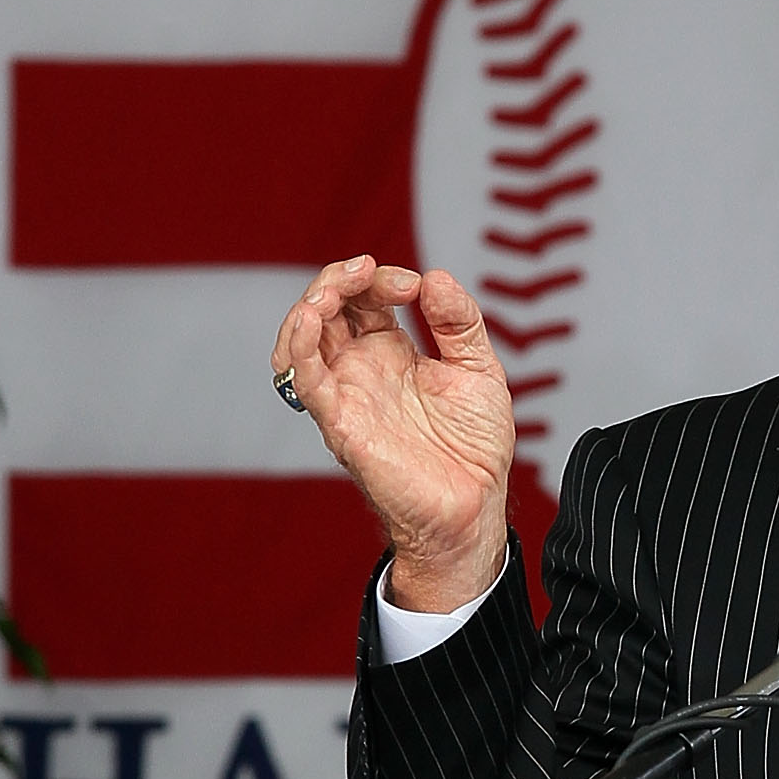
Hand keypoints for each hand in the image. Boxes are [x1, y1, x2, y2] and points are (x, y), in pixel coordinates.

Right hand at [273, 258, 513, 611]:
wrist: (473, 508)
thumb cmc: (473, 448)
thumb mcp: (479, 369)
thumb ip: (459, 322)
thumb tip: (437, 277)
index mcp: (391, 351)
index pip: (365, 297)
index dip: (382, 278)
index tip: (416, 285)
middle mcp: (360, 369)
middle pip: (326, 308)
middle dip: (341, 279)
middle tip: (370, 270)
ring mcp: (347, 393)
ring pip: (304, 337)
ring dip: (312, 303)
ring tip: (334, 289)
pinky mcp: (341, 422)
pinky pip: (306, 381)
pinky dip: (299, 346)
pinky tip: (308, 317)